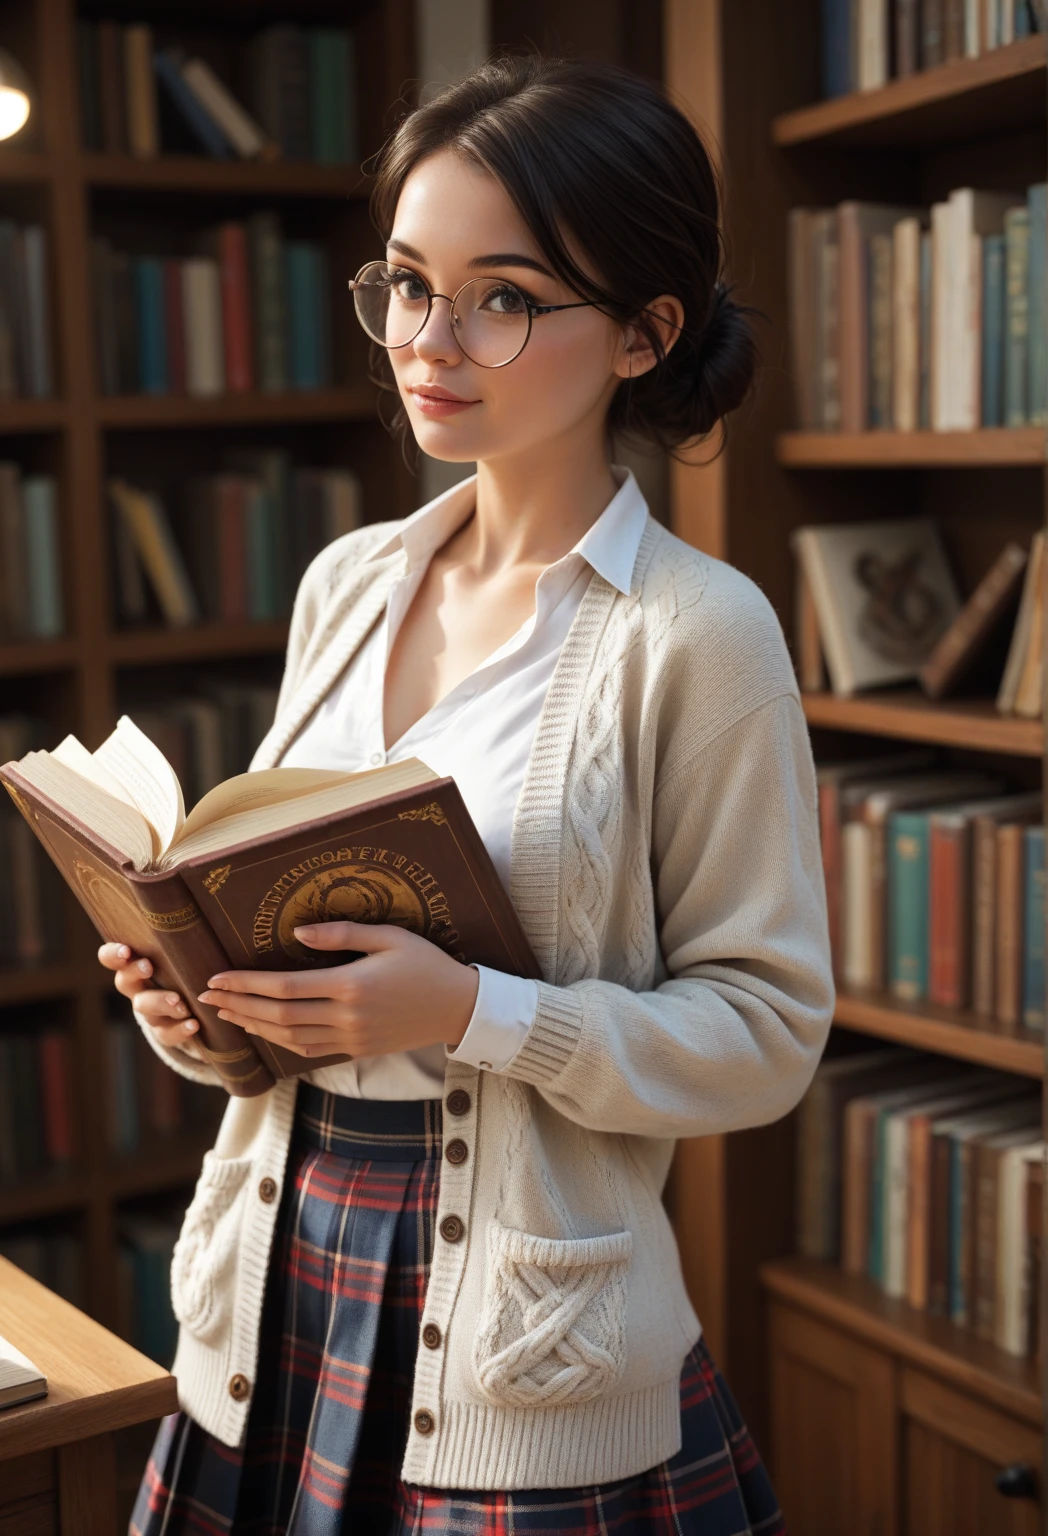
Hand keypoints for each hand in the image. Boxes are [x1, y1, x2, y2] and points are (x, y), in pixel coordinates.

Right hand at [97, 941, 205, 1060]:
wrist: (194, 1005)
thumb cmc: (185, 965)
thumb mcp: (180, 948)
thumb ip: (181, 932)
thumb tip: (193, 892)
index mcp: (134, 963)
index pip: (111, 957)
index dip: (113, 954)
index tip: (126, 949)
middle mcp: (136, 987)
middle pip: (125, 982)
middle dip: (134, 973)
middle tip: (148, 967)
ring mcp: (149, 1012)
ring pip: (145, 1008)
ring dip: (161, 1003)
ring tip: (180, 1003)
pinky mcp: (164, 1031)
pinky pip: (166, 1034)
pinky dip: (179, 1030)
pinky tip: (194, 1024)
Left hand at [196, 921, 479, 1059]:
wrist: (459, 1008)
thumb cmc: (427, 965)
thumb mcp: (390, 936)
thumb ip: (342, 934)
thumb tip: (296, 934)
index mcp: (350, 985)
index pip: (284, 987)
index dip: (245, 983)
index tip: (217, 977)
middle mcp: (346, 1016)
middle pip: (278, 1014)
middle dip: (238, 1005)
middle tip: (207, 997)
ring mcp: (351, 1037)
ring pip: (289, 1037)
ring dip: (254, 1025)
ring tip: (227, 1014)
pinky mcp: (358, 1049)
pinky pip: (310, 1049)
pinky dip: (281, 1041)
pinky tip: (265, 1031)